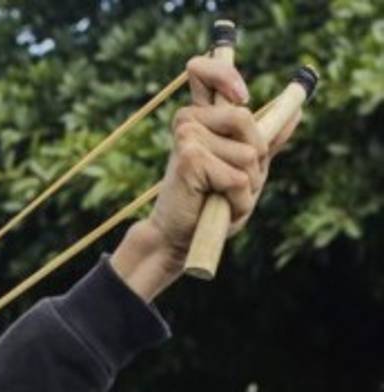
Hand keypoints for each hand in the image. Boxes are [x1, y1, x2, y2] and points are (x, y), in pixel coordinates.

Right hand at [111, 55, 302, 299]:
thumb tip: (296, 112)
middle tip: (231, 180)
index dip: (223, 73)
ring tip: (222, 196)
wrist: (179, 236)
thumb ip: (265, 139)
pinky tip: (218, 205)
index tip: (243, 96)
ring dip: (247, 183)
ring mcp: (186, 137)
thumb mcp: (244, 167)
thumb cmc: (209, 203)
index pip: (202, 70)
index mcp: (198, 118)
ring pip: (248, 152)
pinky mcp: (190, 158)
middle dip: (254, 154)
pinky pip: (238, 176)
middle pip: (245, 117)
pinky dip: (238, 199)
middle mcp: (188, 121)